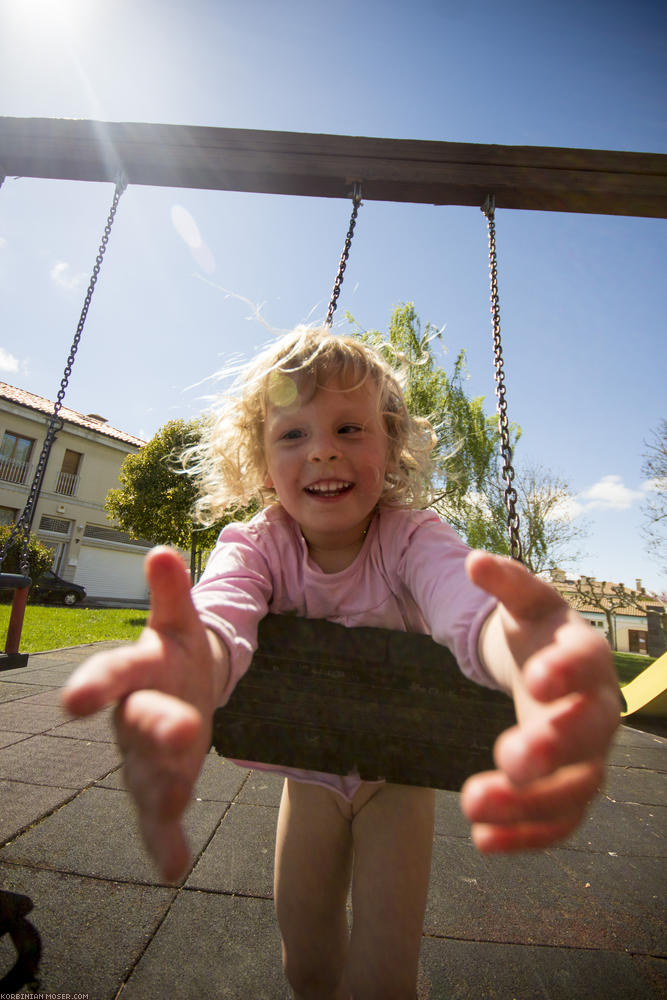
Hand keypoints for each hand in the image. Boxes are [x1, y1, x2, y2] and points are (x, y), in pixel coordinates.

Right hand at [61, 547, 227, 881]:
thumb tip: (163, 551)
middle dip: (157, 728)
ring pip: (149, 774)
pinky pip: (159, 817)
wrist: (186, 688)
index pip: (114, 673)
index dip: (96, 684)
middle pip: (140, 722)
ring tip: (182, 803)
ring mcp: (147, 754)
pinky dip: (163, 841)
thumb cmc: (177, 655)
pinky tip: (172, 868)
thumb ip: (171, 593)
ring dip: (165, 788)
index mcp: (138, 671)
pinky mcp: (163, 785)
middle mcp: (134, 715)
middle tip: (183, 734)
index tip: (74, 702)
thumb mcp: (178, 622)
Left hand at [460, 551, 620, 851]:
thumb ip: (504, 582)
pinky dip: (528, 836)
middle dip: (555, 747)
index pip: (586, 663)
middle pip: (592, 734)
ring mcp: (592, 753)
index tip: (534, 680)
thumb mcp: (522, 602)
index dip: (565, 672)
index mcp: (586, 654)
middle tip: (511, 759)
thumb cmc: (538, 631)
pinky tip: (484, 842)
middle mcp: (600, 707)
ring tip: (472, 806)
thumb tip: (474, 560)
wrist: (552, 666)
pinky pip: (563, 820)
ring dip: (531, 803)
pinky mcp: (573, 787)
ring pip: (579, 788)